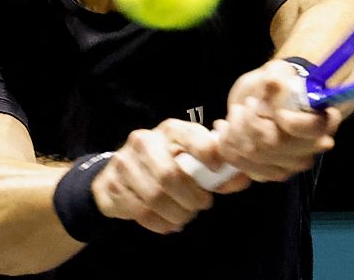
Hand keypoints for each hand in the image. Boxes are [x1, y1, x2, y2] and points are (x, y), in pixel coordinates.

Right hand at [91, 119, 249, 234]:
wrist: (121, 173)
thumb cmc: (168, 163)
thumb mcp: (192, 160)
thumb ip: (219, 170)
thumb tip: (242, 178)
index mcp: (169, 130)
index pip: (189, 135)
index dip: (206, 151)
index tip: (216, 168)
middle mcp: (143, 141)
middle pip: (169, 175)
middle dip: (191, 197)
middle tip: (202, 205)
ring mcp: (123, 163)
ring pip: (154, 197)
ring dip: (177, 213)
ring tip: (186, 215)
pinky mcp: (110, 186)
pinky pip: (140, 212)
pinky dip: (161, 223)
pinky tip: (170, 222)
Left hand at [215, 59, 341, 181]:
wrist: (268, 100)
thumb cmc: (278, 84)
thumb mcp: (277, 73)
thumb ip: (275, 77)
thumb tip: (272, 82)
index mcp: (323, 121)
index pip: (313, 129)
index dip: (290, 120)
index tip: (271, 104)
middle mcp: (311, 148)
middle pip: (274, 144)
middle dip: (250, 123)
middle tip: (244, 105)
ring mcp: (292, 164)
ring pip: (256, 156)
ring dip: (235, 134)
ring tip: (232, 116)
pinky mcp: (271, 173)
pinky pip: (245, 167)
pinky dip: (229, 148)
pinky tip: (226, 131)